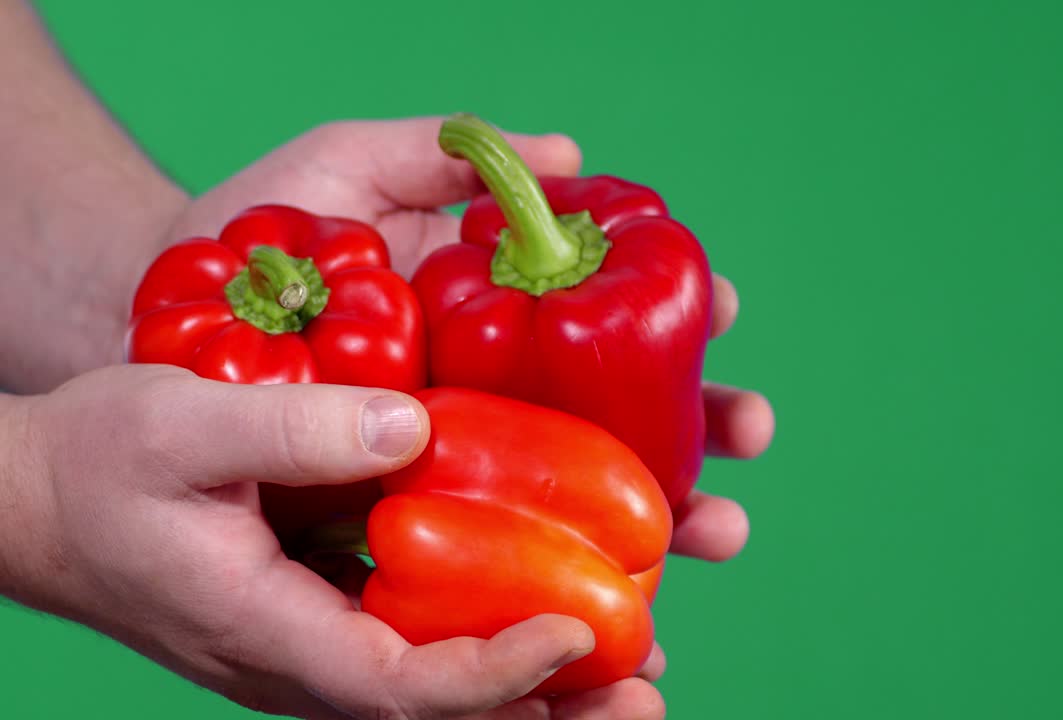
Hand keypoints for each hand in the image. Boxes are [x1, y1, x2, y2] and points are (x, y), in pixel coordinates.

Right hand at [3, 365, 664, 718]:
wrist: (41, 502)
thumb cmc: (94, 468)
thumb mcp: (179, 425)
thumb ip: (293, 432)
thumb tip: (417, 428)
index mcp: (269, 633)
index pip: (400, 688)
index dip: (495, 672)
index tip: (576, 631)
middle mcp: (308, 659)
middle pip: (446, 713)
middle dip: (551, 710)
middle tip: (647, 689)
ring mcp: (323, 639)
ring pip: (446, 683)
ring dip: (544, 686)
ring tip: (640, 664)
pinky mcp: (331, 606)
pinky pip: (428, 637)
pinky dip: (500, 634)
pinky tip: (563, 602)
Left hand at [163, 117, 775, 565]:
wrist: (146, 331)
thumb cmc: (246, 236)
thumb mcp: (341, 169)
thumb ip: (443, 152)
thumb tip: (573, 153)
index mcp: (496, 309)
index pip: (611, 313)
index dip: (677, 312)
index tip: (725, 307)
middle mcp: (499, 386)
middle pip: (625, 413)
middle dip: (703, 425)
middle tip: (751, 431)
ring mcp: (465, 458)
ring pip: (589, 499)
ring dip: (670, 517)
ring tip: (719, 533)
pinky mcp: (419, 522)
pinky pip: (511, 562)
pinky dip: (572, 588)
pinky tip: (624, 610)